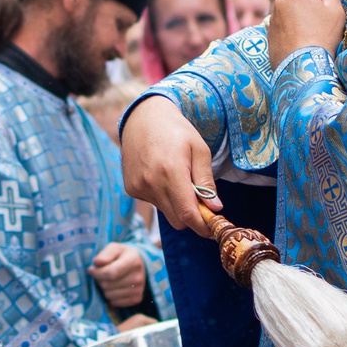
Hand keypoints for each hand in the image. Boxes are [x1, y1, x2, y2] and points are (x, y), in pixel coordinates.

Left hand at [90, 242, 146, 309]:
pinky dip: (110, 297)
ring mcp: (139, 289)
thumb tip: (97, 262)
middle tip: (100, 274)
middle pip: (108, 285)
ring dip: (104, 289)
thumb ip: (105, 254)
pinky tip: (113, 288)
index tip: (91, 269)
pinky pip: (115, 302)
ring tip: (108, 281)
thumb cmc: (122, 255)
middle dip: (99, 280)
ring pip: (109, 295)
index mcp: (133, 261)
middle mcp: (138, 276)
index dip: (97, 272)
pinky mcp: (137, 298)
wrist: (138, 264)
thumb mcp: (114, 248)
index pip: (112, 272)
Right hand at [120, 95, 221, 236]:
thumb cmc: (176, 131)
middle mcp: (151, 183)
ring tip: (178, 178)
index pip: (187, 214)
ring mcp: (138, 187)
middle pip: (177, 220)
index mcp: (171, 171)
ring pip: (166, 212)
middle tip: (203, 204)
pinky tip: (162, 175)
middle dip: (192, 217)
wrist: (143, 118)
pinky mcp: (131, 188)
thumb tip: (215, 208)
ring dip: (176, 204)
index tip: (214, 229)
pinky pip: (154, 203)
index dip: (203, 226)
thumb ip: (207, 181)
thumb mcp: (199, 150)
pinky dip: (163, 197)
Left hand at [266, 0, 345, 66]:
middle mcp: (280, 1)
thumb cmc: (323, 37)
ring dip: (295, 13)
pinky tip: (299, 41)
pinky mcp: (268, 33)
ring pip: (286, 8)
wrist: (303, 67)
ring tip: (309, 32)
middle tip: (318, 16)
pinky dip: (289, 27)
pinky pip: (281, 23)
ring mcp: (272, 17)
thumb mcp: (335, 11)